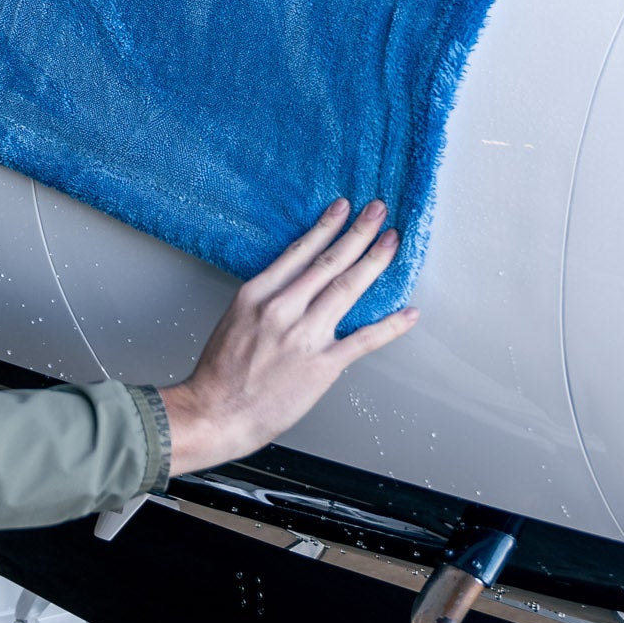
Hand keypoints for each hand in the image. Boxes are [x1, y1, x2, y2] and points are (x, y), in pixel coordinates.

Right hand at [160, 199, 417, 475]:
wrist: (214, 414)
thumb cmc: (220, 374)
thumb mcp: (234, 319)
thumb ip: (265, 299)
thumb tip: (294, 284)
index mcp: (257, 294)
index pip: (300, 252)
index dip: (326, 227)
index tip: (342, 208)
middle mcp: (282, 309)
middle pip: (329, 262)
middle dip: (358, 233)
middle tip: (378, 211)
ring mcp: (304, 336)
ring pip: (347, 288)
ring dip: (374, 262)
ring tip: (392, 242)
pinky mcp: (322, 365)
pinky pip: (364, 340)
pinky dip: (390, 325)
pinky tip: (408, 313)